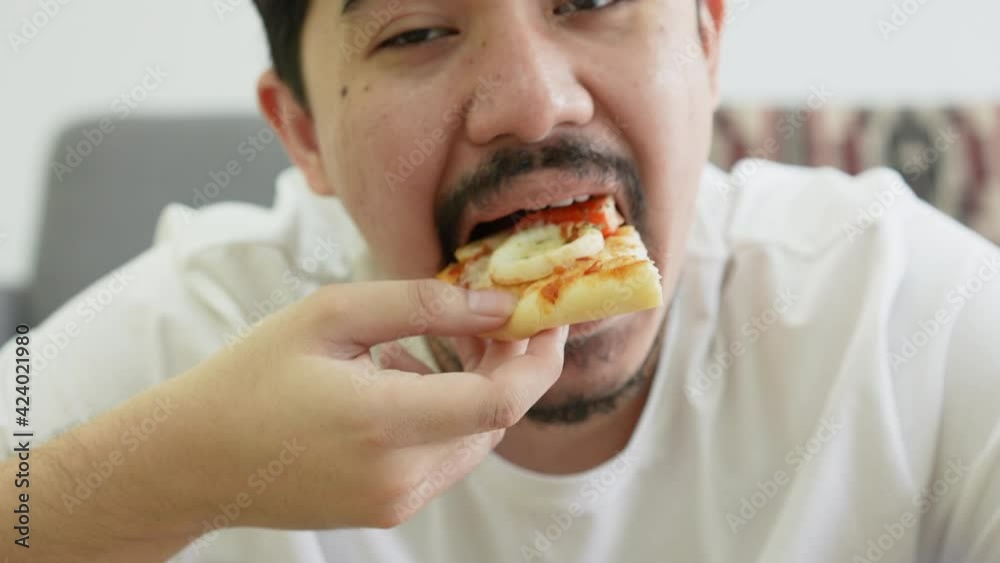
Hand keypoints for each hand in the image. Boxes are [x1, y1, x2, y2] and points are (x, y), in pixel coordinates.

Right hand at [168, 279, 567, 530]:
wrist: (194, 459)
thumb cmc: (252, 377)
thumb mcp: (332, 317)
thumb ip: (423, 305)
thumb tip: (497, 304)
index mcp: (383, 423)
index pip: (500, 400)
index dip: (538, 357)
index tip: (547, 316)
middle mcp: (400, 476)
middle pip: (496, 418)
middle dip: (509, 362)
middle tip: (493, 312)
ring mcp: (397, 502)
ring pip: (476, 437)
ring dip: (479, 385)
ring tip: (441, 340)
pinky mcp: (390, 509)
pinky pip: (447, 456)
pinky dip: (449, 413)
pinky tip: (408, 377)